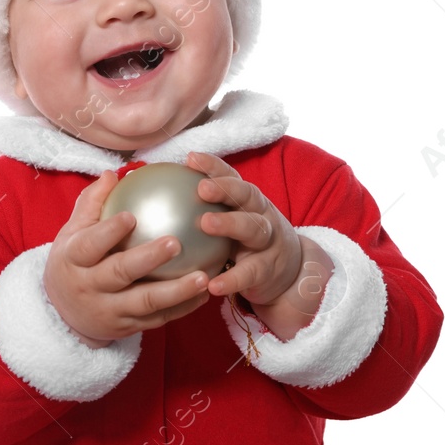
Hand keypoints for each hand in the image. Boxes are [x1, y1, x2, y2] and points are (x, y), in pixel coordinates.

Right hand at [43, 170, 212, 347]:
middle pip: (119, 273)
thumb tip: (113, 174)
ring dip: (176, 291)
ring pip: (145, 302)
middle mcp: (89, 287)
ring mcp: (109, 310)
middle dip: (148, 259)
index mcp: (73, 260)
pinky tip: (206, 292)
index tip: (131, 216)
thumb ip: (92, 204)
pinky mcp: (127, 327)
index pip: (90, 245)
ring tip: (203, 276)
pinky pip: (159, 318)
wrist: (62, 315)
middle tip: (176, 242)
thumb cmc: (74, 263)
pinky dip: (183, 307)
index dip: (108, 232)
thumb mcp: (72, 233)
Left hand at [188, 152, 332, 338]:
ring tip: (206, 223)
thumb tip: (154, 200)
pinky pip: (250, 273)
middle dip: (226, 188)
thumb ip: (201, 211)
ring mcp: (268, 242)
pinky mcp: (268, 270)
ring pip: (254, 228)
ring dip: (231, 223)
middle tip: (201, 188)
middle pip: (248, 196)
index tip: (191, 159)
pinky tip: (212, 285)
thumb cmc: (245, 244)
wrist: (290, 273)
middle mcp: (262, 215)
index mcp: (248, 201)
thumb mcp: (231, 223)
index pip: (232, 178)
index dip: (214, 167)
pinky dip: (233, 279)